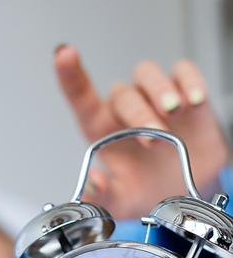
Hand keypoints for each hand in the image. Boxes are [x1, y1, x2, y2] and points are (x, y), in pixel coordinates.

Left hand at [54, 46, 230, 218]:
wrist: (186, 195)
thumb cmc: (148, 192)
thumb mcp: (122, 203)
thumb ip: (103, 197)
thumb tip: (92, 183)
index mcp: (102, 130)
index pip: (80, 97)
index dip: (70, 74)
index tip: (63, 54)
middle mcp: (125, 110)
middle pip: (123, 94)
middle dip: (139, 114)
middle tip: (154, 140)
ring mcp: (154, 98)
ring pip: (147, 74)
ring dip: (160, 91)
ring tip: (174, 112)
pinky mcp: (184, 93)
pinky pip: (183, 71)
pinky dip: (188, 81)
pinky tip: (194, 99)